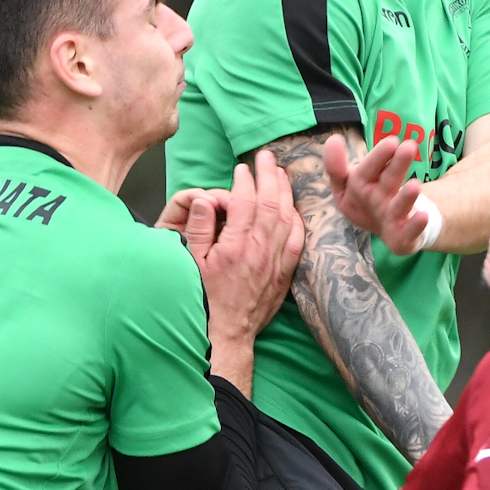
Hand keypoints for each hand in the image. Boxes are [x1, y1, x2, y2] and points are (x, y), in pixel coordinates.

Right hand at [183, 151, 303, 384]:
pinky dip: (297, 221)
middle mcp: (260, 250)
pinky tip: (294, 209)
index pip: (245, 201)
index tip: (243, 167)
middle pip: (271, 202)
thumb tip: (205, 198)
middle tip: (267, 156)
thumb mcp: (192, 262)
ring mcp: (275, 262)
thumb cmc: (205, 298)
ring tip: (281, 173)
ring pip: (287, 218)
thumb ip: (198, 228)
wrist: (227, 333)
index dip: (245, 180)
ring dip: (285, 192)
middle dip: (269, 175)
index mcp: (236, 244)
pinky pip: (297, 241)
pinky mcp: (284, 274)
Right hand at [325, 133, 431, 254]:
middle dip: (395, 166)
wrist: (387, 228)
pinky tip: (423, 216)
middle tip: (409, 147)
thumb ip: (340, 163)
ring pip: (397, 209)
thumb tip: (333, 140)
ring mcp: (386, 222)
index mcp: (352, 191)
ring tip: (415, 184)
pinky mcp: (400, 238)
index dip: (372, 159)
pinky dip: (415, 226)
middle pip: (383, 184)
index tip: (391, 141)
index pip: (357, 174)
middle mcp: (369, 205)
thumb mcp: (351, 180)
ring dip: (405, 198)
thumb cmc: (369, 196)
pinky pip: (408, 234)